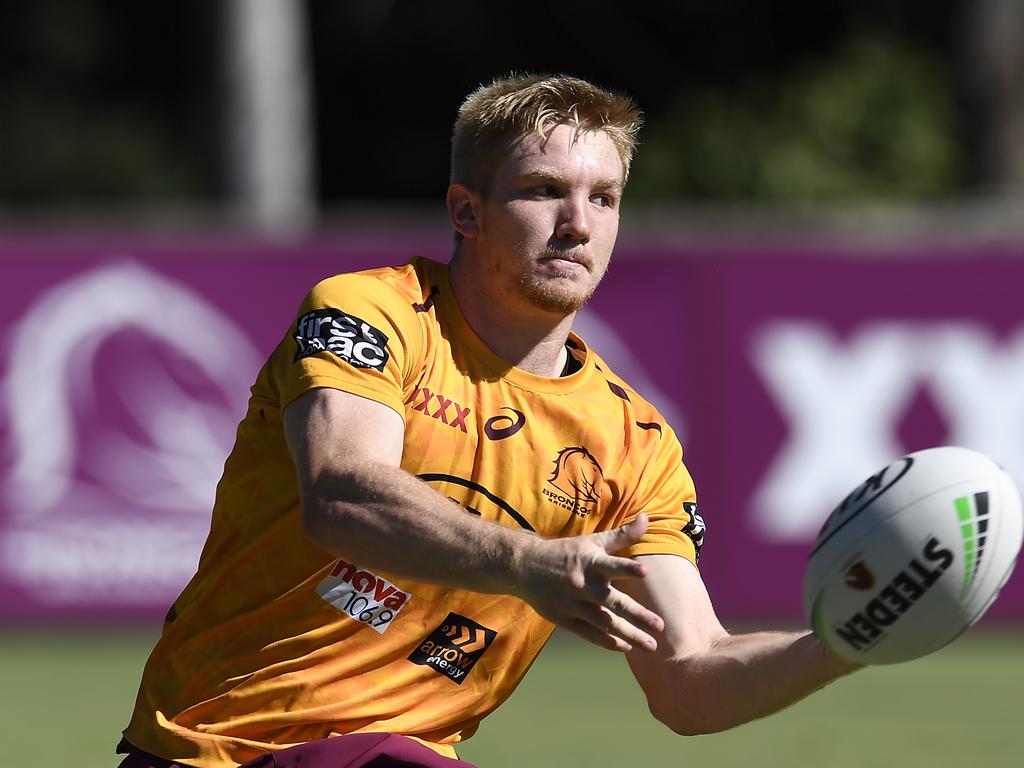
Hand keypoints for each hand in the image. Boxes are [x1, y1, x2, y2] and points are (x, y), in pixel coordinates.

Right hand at [512, 513, 664, 652]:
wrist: (525, 566)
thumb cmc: (565, 552)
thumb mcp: (592, 541)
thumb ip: (622, 535)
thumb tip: (646, 517)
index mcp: (590, 562)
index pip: (611, 565)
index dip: (627, 568)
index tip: (645, 571)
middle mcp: (582, 584)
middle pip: (612, 601)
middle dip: (637, 615)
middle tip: (660, 625)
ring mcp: (572, 604)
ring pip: (604, 622)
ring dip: (628, 635)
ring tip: (651, 646)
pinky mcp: (564, 619)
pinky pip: (588, 633)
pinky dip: (607, 642)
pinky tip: (625, 647)